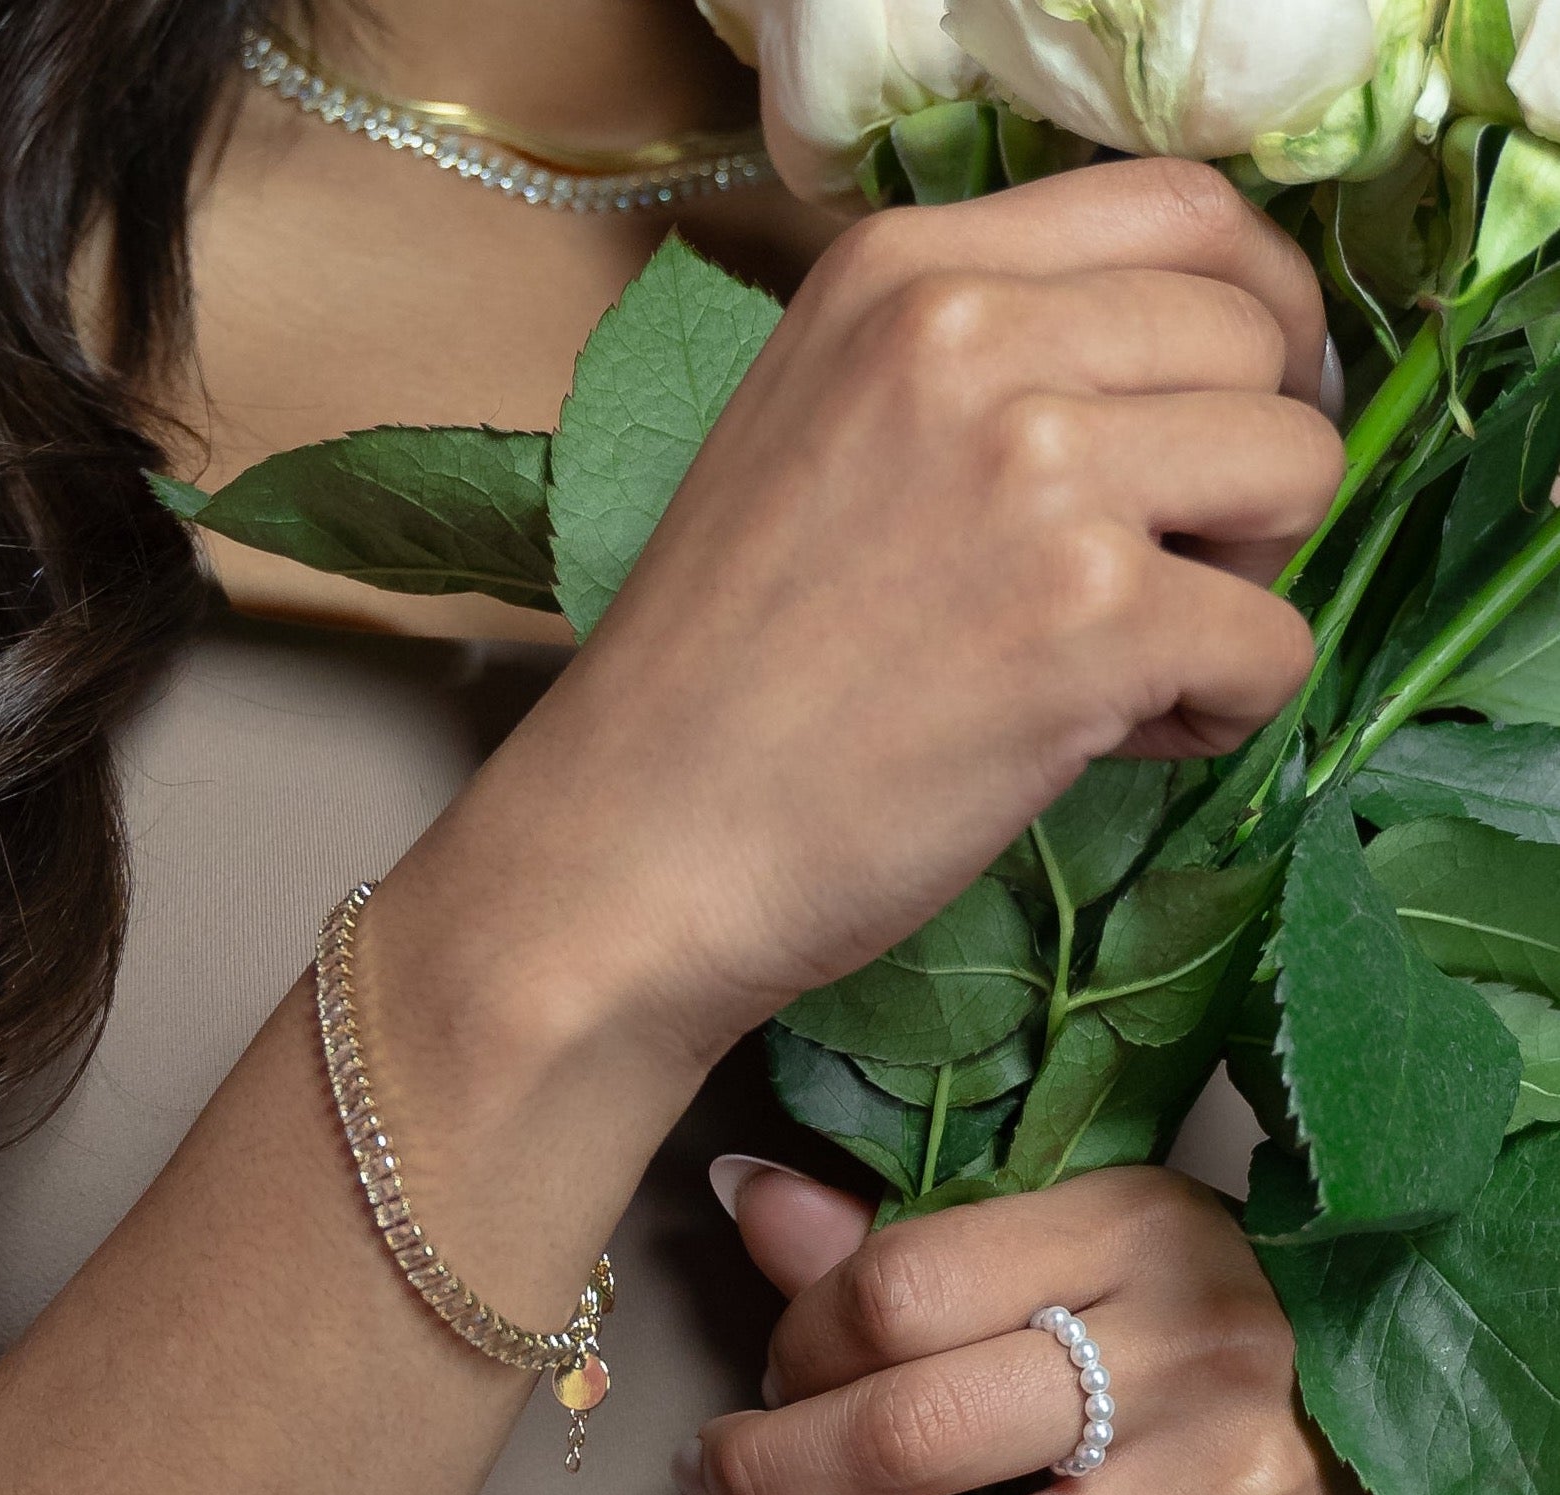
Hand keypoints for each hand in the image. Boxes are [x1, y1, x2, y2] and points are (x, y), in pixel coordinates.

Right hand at [417, 157, 1345, 1069]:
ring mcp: (1034, 471)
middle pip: (1257, 340)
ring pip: (1298, 473)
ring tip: (1124, 658)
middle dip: (1245, 466)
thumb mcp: (810, 433)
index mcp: (900, 276)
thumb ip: (971, 365)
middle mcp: (969, 337)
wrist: (634, 845)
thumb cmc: (716, 675)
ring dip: (1244, 580)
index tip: (1224, 410)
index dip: (1248, 314)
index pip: (1180, 209)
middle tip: (1156, 573)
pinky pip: (1276, 644)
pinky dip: (1220, 709)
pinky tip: (1103, 741)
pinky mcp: (1087, 620)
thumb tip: (1181, 373)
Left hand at [571, 1160, 1503, 1494]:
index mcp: (1126, 1232)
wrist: (1406, 1439)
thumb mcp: (1082, 1242)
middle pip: (913, 1436)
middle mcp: (1181, 1364)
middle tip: (704, 1489)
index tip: (768, 1375)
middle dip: (765, 1479)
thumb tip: (740, 1189)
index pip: (899, 1288)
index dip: (795, 1342)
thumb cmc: (1205, 1319)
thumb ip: (906, 1234)